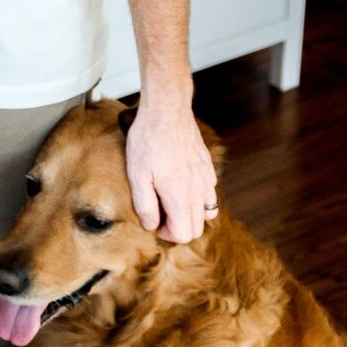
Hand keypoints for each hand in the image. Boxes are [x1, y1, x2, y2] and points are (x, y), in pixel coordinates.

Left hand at [126, 92, 217, 242]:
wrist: (167, 111)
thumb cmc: (148, 141)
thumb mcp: (137, 175)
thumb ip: (145, 205)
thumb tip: (151, 225)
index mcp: (180, 196)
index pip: (183, 234)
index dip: (166, 234)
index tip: (154, 223)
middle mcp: (199, 191)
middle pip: (197, 228)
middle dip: (178, 227)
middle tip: (160, 214)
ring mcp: (206, 179)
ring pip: (207, 212)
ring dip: (191, 215)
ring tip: (172, 203)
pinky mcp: (208, 167)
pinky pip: (210, 193)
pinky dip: (198, 198)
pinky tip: (182, 185)